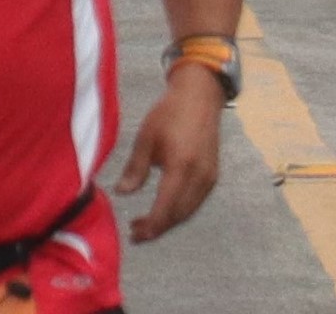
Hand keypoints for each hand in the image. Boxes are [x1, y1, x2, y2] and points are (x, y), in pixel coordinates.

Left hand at [118, 69, 229, 241]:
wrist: (199, 100)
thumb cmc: (168, 115)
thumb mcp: (145, 138)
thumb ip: (136, 168)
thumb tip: (122, 192)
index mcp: (182, 167)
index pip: (166, 206)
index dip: (152, 224)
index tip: (135, 234)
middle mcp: (200, 178)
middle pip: (179, 213)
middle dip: (158, 227)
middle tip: (136, 232)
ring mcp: (210, 178)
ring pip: (189, 210)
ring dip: (169, 221)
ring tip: (146, 224)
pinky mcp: (212, 176)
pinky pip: (196, 201)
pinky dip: (179, 210)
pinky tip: (164, 210)